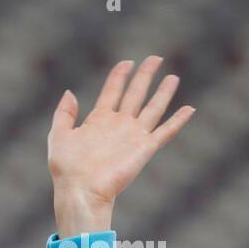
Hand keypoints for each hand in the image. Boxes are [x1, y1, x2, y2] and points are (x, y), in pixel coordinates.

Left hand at [48, 55, 194, 236]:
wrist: (81, 189)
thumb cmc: (67, 168)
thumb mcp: (59, 135)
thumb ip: (64, 113)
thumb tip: (70, 92)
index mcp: (98, 120)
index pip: (112, 91)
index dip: (119, 76)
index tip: (127, 62)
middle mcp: (118, 125)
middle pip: (135, 94)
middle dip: (145, 76)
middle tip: (156, 58)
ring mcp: (132, 136)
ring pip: (152, 109)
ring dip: (163, 93)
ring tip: (172, 77)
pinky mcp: (144, 149)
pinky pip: (165, 132)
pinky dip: (178, 121)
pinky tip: (189, 109)